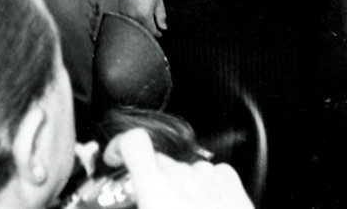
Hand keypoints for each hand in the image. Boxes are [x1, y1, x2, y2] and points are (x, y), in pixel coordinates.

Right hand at [103, 129, 252, 208]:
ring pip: (185, 169)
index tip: (113, 160)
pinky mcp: (234, 185)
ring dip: (177, 184)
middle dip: (147, 179)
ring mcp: (212, 179)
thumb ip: (137, 204)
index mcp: (159, 191)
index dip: (119, 146)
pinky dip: (203, 184)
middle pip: (158, 161)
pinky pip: (212, 173)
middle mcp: (186, 179)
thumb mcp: (153, 207)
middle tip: (145, 202)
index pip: (135, 143)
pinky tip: (200, 206)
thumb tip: (129, 203)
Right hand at [120, 0, 166, 35]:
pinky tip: (137, 21)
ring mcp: (126, 16)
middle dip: (148, 33)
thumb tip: (163, 27)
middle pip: (142, 31)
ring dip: (140, 29)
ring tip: (146, 27)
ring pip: (134, 28)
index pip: (151, 31)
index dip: (157, 34)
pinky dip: (133, 24)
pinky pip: (127, 22)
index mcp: (144, 16)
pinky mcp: (121, 12)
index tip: (160, 34)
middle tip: (154, 32)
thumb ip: (161, 16)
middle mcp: (134, 18)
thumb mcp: (158, 2)